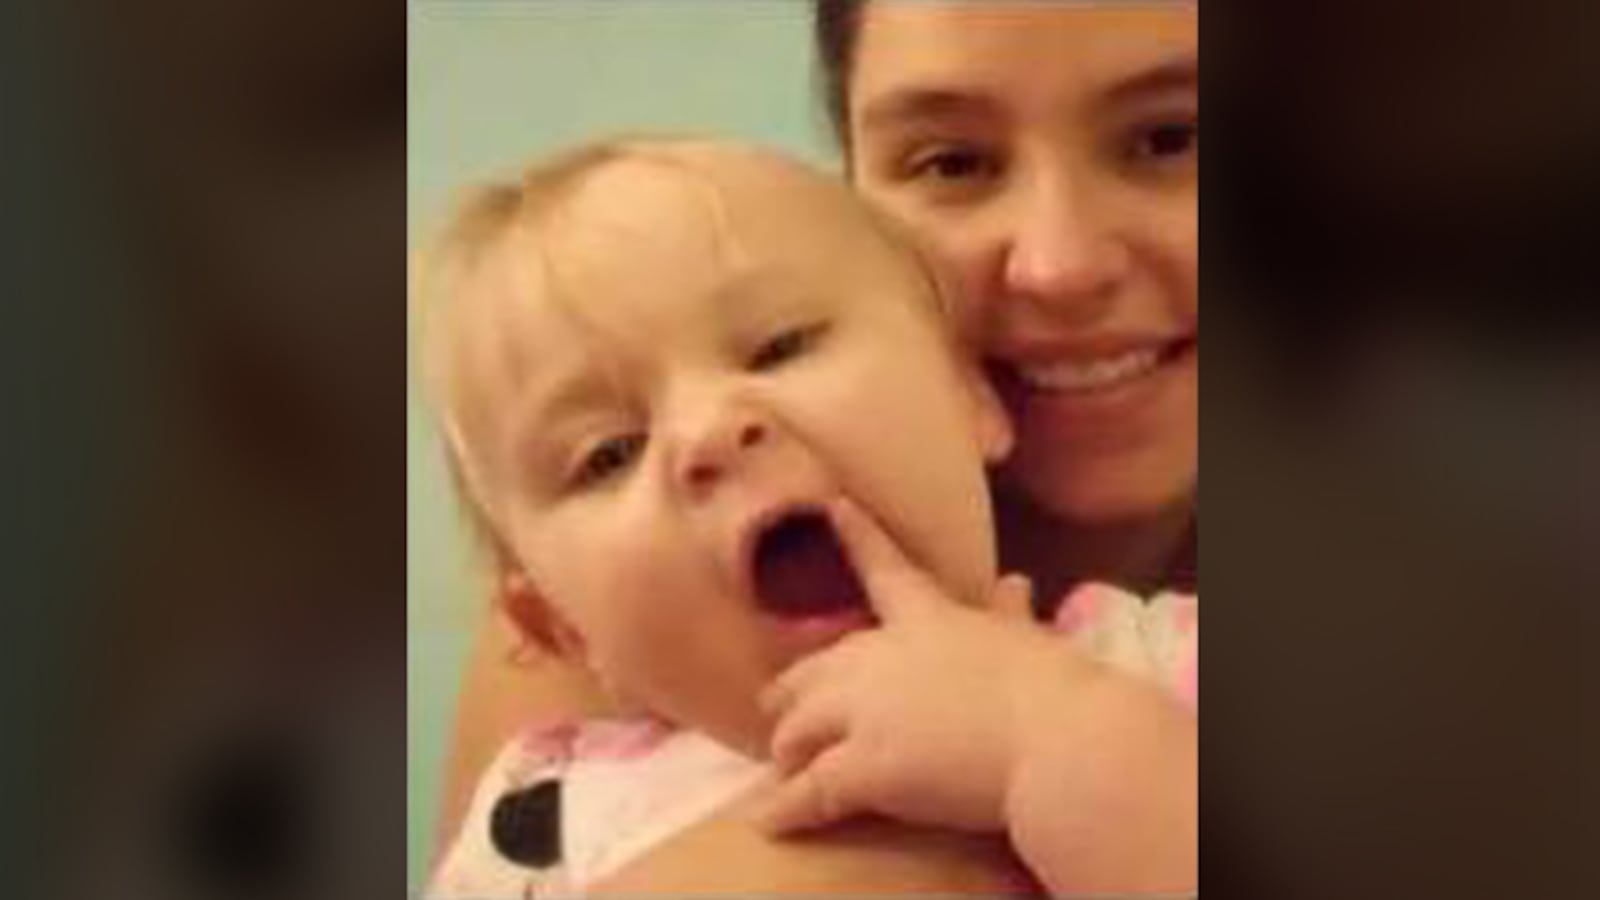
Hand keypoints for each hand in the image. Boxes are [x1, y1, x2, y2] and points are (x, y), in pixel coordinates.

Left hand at [757, 496, 1088, 834]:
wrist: (1059, 740)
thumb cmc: (1058, 689)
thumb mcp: (1029, 642)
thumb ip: (1010, 615)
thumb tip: (1015, 583)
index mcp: (931, 620)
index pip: (886, 570)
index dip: (858, 537)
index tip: (833, 505)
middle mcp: (883, 658)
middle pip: (815, 669)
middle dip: (791, 692)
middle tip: (776, 710)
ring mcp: (866, 711)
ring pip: (799, 728)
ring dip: (788, 750)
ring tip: (779, 771)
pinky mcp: (863, 767)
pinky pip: (810, 790)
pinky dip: (787, 807)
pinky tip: (769, 820)